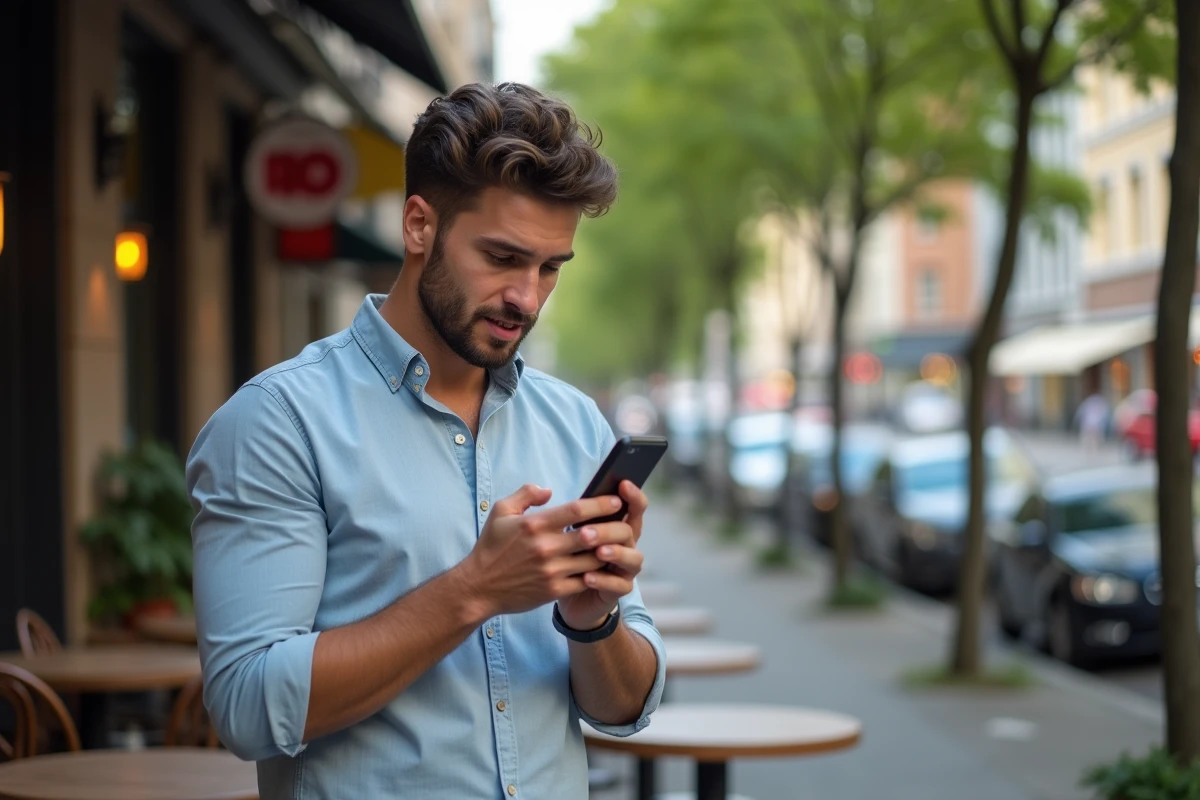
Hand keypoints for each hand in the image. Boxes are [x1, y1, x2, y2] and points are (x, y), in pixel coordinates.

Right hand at [456, 485, 633, 618]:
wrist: (479, 587)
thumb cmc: (491, 547)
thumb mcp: (501, 512)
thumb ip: (526, 495)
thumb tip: (549, 490)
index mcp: (535, 524)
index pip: (576, 510)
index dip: (600, 504)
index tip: (615, 501)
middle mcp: (545, 547)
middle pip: (591, 535)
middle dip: (612, 527)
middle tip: (625, 521)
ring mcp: (551, 571)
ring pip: (593, 559)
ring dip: (609, 551)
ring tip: (620, 544)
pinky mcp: (554, 590)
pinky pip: (585, 580)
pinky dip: (598, 573)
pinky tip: (605, 566)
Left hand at [556, 481, 648, 629]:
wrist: (561, 594)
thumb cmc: (560, 557)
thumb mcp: (554, 531)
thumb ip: (548, 510)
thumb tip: (546, 491)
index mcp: (613, 526)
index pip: (632, 507)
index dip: (632, 495)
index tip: (622, 484)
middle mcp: (623, 545)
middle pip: (628, 531)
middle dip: (610, 529)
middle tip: (586, 532)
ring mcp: (622, 568)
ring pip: (633, 557)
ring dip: (616, 553)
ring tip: (598, 552)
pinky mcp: (616, 590)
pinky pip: (619, 585)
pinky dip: (606, 580)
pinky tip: (588, 577)